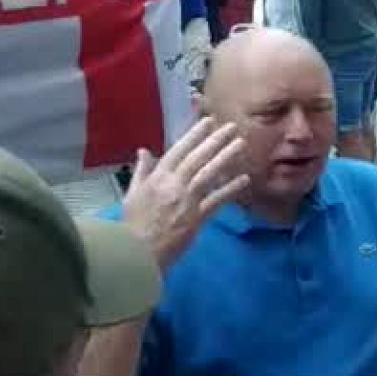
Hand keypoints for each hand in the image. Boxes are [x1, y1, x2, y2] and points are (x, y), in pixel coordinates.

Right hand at [121, 118, 250, 270]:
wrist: (135, 254)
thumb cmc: (132, 225)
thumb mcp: (131, 194)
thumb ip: (141, 171)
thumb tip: (144, 150)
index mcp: (156, 178)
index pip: (178, 151)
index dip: (194, 135)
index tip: (208, 121)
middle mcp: (173, 185)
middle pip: (197, 158)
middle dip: (215, 140)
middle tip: (232, 126)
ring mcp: (186, 200)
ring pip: (209, 173)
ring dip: (226, 157)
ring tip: (241, 143)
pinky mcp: (197, 217)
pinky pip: (217, 200)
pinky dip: (231, 189)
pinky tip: (245, 179)